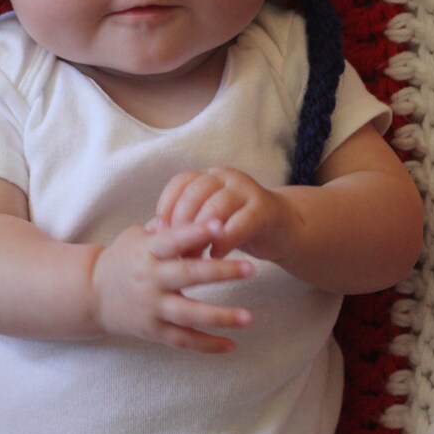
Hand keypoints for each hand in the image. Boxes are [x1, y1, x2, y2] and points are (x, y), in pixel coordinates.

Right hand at [91, 220, 253, 353]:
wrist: (92, 295)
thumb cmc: (123, 258)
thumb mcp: (138, 236)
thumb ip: (168, 228)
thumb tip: (201, 211)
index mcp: (147, 251)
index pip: (174, 240)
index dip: (196, 233)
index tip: (221, 225)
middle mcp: (150, 280)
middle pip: (188, 275)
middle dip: (221, 271)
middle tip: (251, 268)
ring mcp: (152, 308)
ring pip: (189, 314)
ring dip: (220, 316)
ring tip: (249, 317)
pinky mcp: (153, 331)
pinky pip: (183, 340)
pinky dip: (207, 345)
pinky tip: (232, 344)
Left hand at [156, 167, 297, 261]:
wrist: (282, 229)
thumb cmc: (237, 226)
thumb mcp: (208, 220)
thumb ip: (184, 223)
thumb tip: (151, 234)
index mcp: (209, 176)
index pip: (181, 182)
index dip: (167, 205)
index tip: (158, 230)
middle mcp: (226, 176)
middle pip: (195, 193)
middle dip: (182, 223)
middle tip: (175, 250)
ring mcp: (247, 189)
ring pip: (215, 207)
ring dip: (201, 235)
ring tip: (193, 257)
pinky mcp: (264, 209)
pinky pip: (238, 224)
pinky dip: (224, 241)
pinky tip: (216, 256)